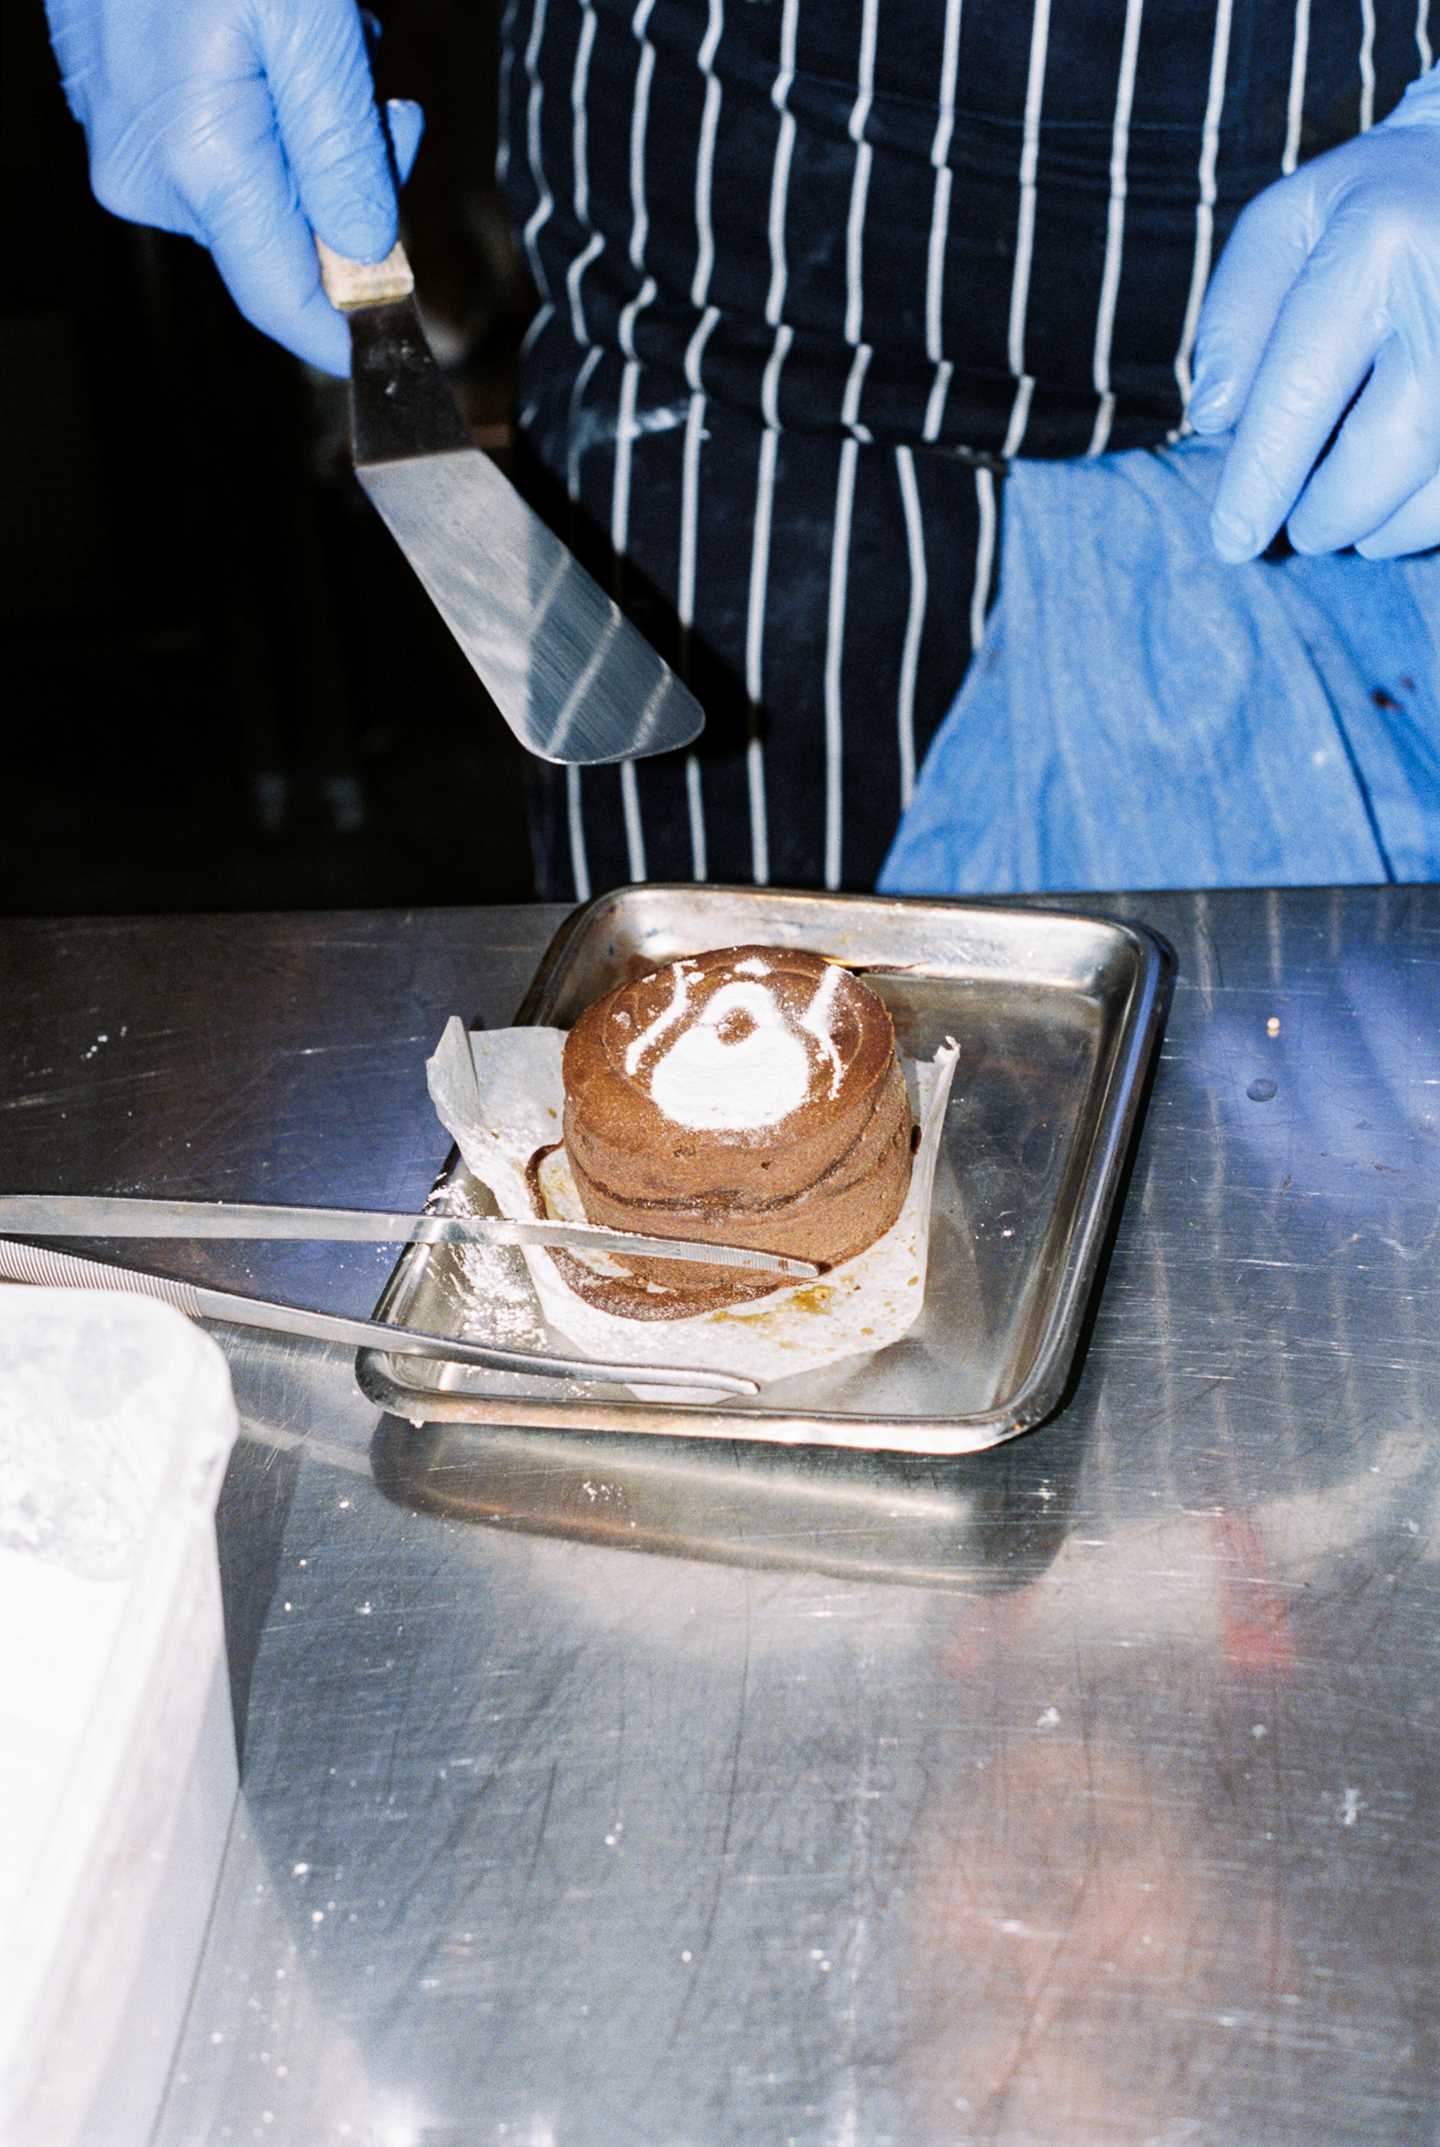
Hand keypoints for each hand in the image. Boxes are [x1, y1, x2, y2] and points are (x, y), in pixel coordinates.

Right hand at [45, 0, 423, 372]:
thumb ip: (344, 157)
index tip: (409, 344)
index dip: (350, 329)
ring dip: (313, 132)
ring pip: (260, 185)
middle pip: (285, 238)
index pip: (286, 301)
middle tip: (385, 98)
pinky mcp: (113, 102)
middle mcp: (149, 173)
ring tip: (318, 38)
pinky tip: (266, 31)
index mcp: (202, 164)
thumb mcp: (314, 30)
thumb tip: (368, 266)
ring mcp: (124, 140)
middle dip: (350, 184)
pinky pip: (218, 139)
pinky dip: (266, 100)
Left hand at [1190, 65, 1439, 561]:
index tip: (1233, 539)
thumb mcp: (1286, 224)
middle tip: (1301, 526)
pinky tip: (1403, 502)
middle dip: (1329, 511)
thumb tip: (1216, 421)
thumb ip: (1236, 317)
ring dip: (1386, 523)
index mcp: (1380, 244)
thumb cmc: (1375, 200)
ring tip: (1350, 513)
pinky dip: (1430, 514)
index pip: (1300, 393)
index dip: (1261, 481)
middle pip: (1384, 452)